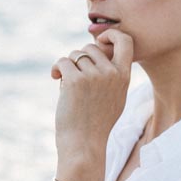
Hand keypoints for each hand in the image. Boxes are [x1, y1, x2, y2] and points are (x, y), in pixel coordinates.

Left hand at [50, 28, 132, 163]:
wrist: (84, 145)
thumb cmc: (97, 123)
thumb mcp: (115, 97)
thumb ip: (112, 75)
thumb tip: (99, 48)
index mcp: (124, 76)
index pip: (125, 41)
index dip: (111, 35)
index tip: (100, 41)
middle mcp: (111, 73)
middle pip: (91, 47)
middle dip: (80, 58)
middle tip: (74, 75)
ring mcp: (93, 76)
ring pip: (75, 55)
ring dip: (68, 66)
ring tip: (66, 83)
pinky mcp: (74, 80)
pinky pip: (63, 62)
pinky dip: (57, 69)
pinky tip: (55, 78)